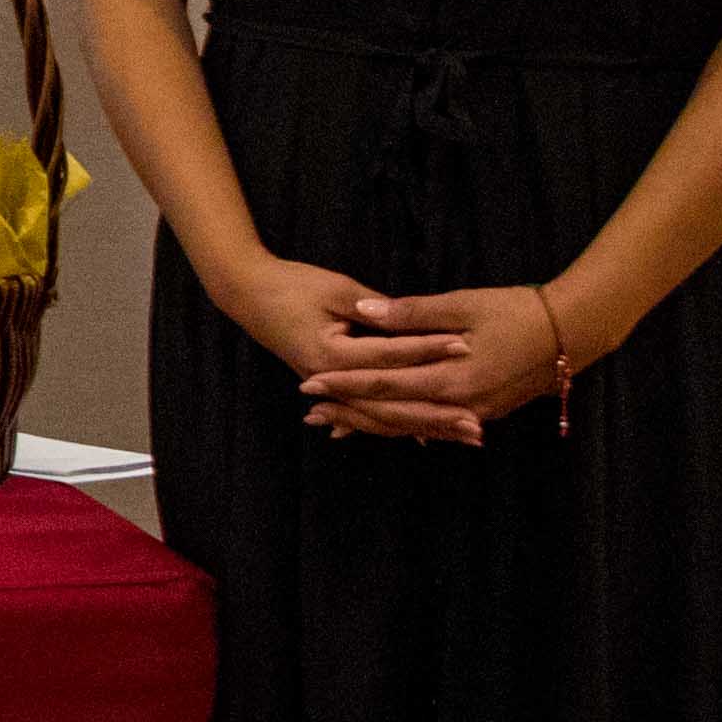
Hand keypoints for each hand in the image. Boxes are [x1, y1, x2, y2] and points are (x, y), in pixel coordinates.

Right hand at [208, 253, 478, 432]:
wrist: (247, 293)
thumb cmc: (291, 284)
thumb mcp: (336, 288)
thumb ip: (376, 309)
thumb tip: (414, 322)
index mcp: (332, 354)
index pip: (390, 356)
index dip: (428, 350)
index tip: (466, 348)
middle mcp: (330, 380)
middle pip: (389, 406)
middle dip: (434, 416)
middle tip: (474, 425)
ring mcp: (330, 387)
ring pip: (380, 418)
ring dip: (421, 428)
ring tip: (459, 436)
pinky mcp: (331, 386)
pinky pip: (368, 413)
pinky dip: (395, 424)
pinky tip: (423, 437)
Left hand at [301, 284, 577, 450]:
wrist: (574, 331)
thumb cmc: (519, 310)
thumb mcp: (464, 303)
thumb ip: (412, 312)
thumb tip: (364, 309)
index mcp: (452, 377)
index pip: (384, 384)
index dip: (344, 384)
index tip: (309, 385)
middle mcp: (460, 404)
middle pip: (393, 415)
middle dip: (350, 413)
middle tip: (311, 414)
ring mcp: (474, 412)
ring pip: (412, 424)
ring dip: (373, 423)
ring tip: (335, 424)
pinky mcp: (484, 410)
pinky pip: (433, 422)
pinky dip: (404, 423)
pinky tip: (384, 423)